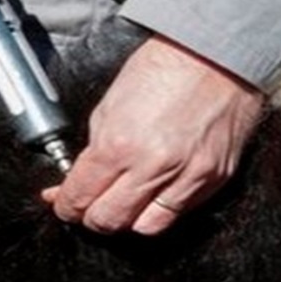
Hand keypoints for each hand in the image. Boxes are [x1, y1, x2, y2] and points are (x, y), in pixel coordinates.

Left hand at [42, 35, 264, 234]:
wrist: (216, 54)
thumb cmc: (163, 69)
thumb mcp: (110, 104)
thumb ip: (96, 147)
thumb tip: (79, 177)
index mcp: (118, 145)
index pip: (80, 197)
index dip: (66, 205)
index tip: (64, 203)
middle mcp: (152, 167)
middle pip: (108, 221)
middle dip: (91, 217)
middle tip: (88, 205)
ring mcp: (187, 177)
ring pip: (144, 227)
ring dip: (127, 220)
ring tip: (122, 203)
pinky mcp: (214, 179)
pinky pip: (180, 213)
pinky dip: (161, 210)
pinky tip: (153, 195)